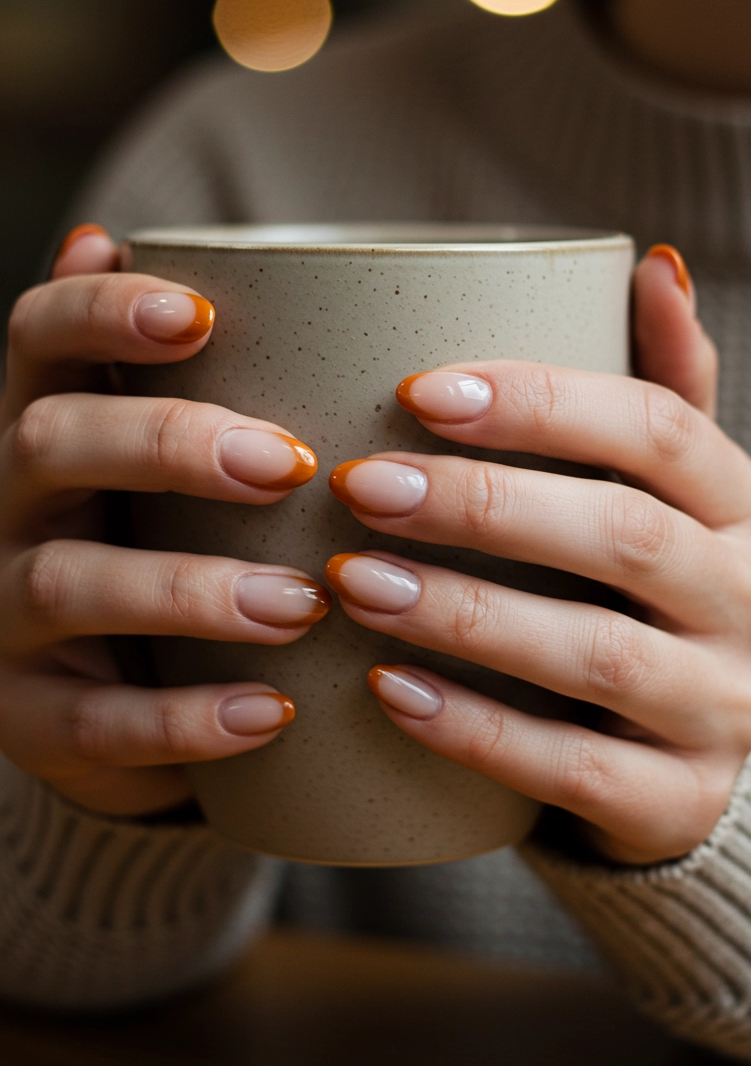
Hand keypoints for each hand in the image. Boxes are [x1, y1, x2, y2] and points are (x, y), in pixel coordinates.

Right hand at [0, 224, 329, 815]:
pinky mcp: (29, 717)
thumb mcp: (165, 464)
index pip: (38, 338)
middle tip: (290, 463)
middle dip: (168, 443)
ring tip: (301, 604)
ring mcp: (4, 614)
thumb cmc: (165, 546)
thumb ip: (168, 373)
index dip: (103, 313)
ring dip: (190, 587)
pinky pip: (95, 720)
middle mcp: (7, 508)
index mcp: (48, 426)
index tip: (201, 314)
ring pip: (68, 583)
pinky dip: (186, 718)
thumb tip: (107, 237)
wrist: (116, 706)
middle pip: (49, 444)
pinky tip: (270, 713)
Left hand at [323, 246, 750, 866]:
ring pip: (601, 655)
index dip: (544, 404)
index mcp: (738, 506)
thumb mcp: (669, 495)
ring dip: (469, 613)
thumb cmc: (650, 597)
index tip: (419, 392)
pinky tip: (388, 690)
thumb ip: (661, 390)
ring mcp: (721, 708)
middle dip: (487, 505)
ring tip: (354, 581)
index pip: (660, 431)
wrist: (694, 760)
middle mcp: (746, 600)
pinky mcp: (676, 801)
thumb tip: (647, 264)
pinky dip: (480, 730)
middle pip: (625, 535)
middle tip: (360, 485)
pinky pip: (578, 770)